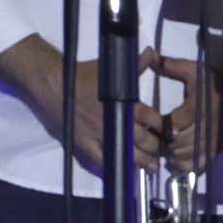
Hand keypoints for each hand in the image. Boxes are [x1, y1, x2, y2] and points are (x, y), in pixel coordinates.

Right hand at [15, 45, 165, 178]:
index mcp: (126, 104)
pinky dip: (116, 166)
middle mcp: (117, 122)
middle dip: (157, 148)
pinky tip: (125, 170)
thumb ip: (134, 64)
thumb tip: (151, 51)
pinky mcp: (85, 144)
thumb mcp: (110, 68)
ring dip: (143, 161)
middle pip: (145, 140)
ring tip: (151, 166)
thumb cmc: (82, 74)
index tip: (169, 133)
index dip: (164, 128)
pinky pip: (103, 160)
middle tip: (163, 152)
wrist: (53, 83)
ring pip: (129, 154)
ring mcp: (101, 135)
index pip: (153, 120)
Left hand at [150, 54, 222, 170]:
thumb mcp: (197, 70)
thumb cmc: (218, 84)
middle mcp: (204, 128)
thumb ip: (173, 65)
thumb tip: (151, 57)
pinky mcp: (215, 151)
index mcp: (198, 108)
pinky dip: (183, 164)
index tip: (147, 122)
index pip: (173, 125)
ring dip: (169, 152)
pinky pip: (196, 165)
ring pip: (183, 156)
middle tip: (150, 135)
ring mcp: (211, 143)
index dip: (158, 126)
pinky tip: (175, 155)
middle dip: (161, 141)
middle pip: (176, 143)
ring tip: (161, 143)